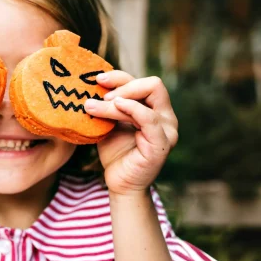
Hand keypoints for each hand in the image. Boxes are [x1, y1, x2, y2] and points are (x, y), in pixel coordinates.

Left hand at [84, 71, 177, 195]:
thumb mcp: (111, 122)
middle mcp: (167, 117)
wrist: (119, 184)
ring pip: (146, 99)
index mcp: (157, 109)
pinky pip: (149, 119)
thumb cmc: (115, 153)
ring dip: (116, 100)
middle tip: (100, 93)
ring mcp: (168, 130)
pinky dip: (132, 108)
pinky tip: (116, 106)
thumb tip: (95, 82)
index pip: (144, 83)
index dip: (121, 77)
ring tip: (93, 106)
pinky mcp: (162, 144)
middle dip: (123, 84)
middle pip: (153, 84)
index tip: (98, 80)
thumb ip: (110, 105)